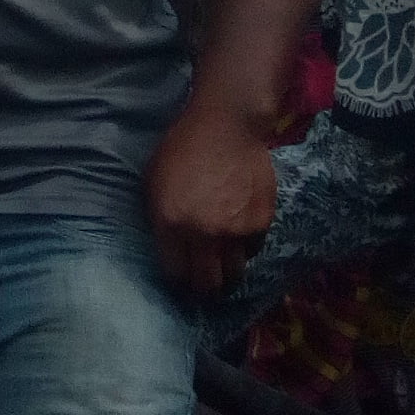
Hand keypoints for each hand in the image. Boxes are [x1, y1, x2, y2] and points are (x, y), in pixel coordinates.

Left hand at [144, 96, 274, 301]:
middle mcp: (203, 233)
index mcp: (170, 223)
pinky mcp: (261, 223)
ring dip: (227, 272)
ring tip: (222, 263)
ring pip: (234, 273)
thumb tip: (168, 249)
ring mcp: (235, 230)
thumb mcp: (154, 182)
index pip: (174, 273)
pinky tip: (239, 232)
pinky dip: (246, 246)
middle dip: (203, 288)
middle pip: (206, 283)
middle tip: (204, 283)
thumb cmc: (182, 149)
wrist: (227, 126)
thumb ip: (159, 219)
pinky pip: (253, 249)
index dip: (177, 280)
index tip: (180, 279)